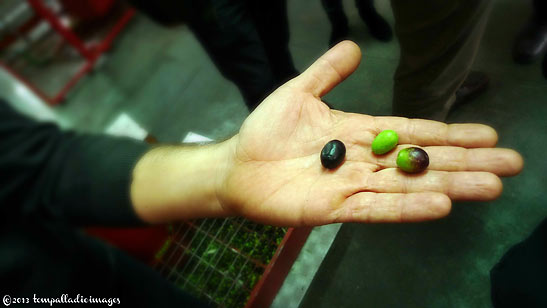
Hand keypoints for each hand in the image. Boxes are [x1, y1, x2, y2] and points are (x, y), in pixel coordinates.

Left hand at [218, 41, 522, 225]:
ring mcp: (352, 185)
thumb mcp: (298, 92)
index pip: (413, 132)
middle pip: (422, 162)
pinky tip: (440, 204)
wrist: (236, 165)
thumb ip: (327, 73)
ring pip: (407, 186)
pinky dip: (407, 208)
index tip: (487, 134)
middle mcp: (364, 161)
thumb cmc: (265, 131)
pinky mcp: (335, 208)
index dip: (449, 134)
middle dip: (466, 162)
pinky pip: (376, 208)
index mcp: (360, 132)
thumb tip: (355, 47)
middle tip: (510, 164)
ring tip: (490, 187)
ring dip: (449, 186)